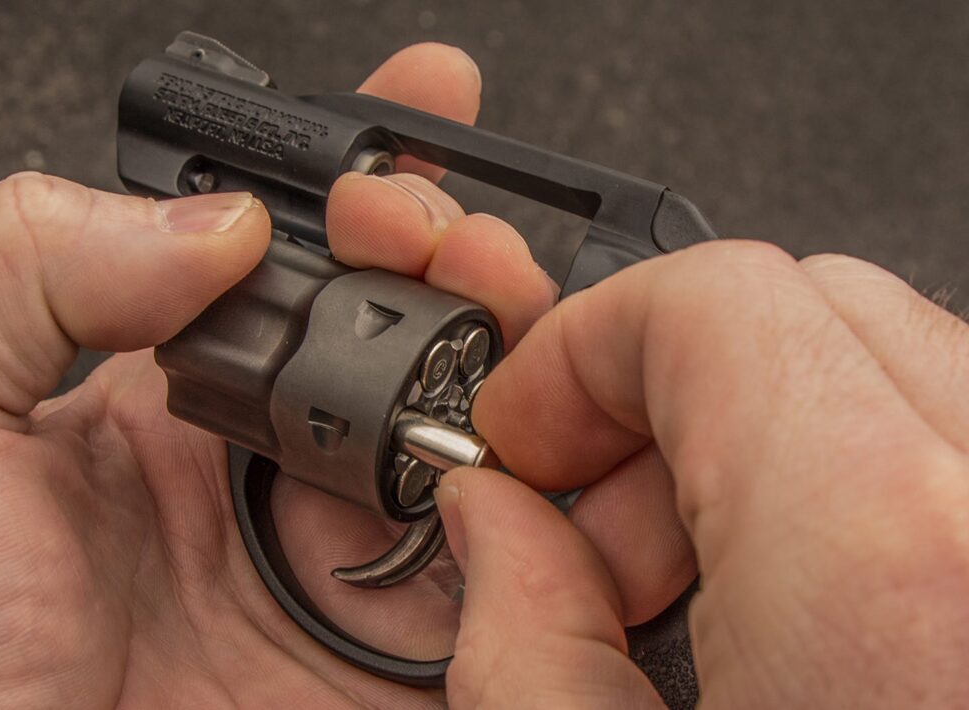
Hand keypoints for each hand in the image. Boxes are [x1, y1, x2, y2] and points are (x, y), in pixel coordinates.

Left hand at [0, 44, 555, 707]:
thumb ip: (36, 270)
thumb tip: (214, 215)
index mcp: (184, 391)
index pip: (298, 252)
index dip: (370, 175)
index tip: (428, 101)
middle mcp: (284, 461)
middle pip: (416, 327)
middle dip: (463, 250)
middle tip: (452, 237)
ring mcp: (353, 554)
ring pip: (484, 429)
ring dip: (522, 354)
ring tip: (503, 315)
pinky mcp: (406, 653)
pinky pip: (514, 568)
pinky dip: (548, 506)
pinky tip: (534, 453)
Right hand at [441, 241, 968, 706]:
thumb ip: (524, 649)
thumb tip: (498, 526)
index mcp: (885, 566)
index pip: (718, 301)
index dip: (585, 342)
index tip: (532, 423)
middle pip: (818, 306)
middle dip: (669, 389)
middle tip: (599, 515)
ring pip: (900, 368)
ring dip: (766, 438)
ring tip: (695, 579)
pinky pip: (954, 446)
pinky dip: (855, 488)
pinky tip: (797, 606)